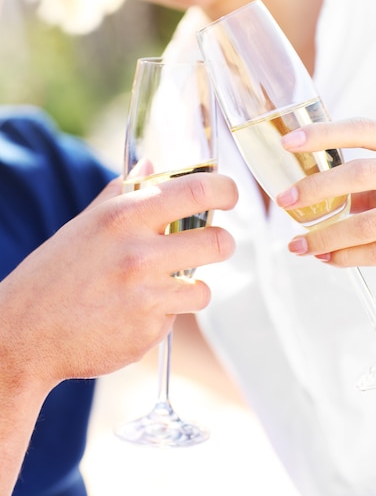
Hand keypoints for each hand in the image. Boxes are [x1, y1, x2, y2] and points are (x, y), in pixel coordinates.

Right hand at [0, 172, 237, 391]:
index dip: (225, 190)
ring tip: (161, 286)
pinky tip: (133, 313)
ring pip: (204, 288)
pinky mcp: (148, 333)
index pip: (196, 191)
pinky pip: (176, 318)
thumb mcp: (85, 224)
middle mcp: (139, 254)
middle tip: (208, 244)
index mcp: (124, 217)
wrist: (25, 333)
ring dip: (191, 287)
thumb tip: (153, 163)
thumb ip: (124, 192)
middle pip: (218, 242)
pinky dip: (163, 314)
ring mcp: (146, 297)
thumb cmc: (55, 273)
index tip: (230, 194)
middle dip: (221, 243)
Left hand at [276, 117, 375, 266]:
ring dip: (326, 237)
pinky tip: (329, 258)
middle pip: (360, 174)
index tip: (288, 141)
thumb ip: (372, 177)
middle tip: (285, 201)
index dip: (323, 134)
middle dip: (316, 189)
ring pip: (368, 224)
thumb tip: (322, 199)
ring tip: (298, 245)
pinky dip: (351, 258)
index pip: (362, 129)